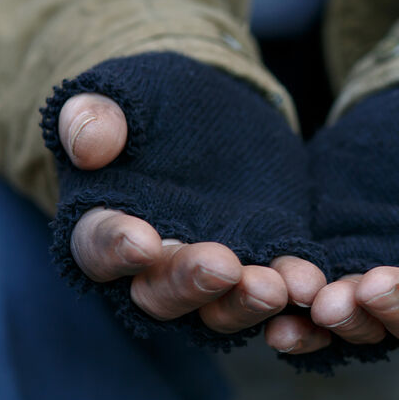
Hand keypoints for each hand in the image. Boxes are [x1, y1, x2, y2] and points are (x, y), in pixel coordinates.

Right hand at [55, 91, 325, 335]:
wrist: (215, 105)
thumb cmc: (151, 101)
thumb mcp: (122, 94)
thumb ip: (93, 116)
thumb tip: (88, 148)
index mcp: (106, 225)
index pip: (99, 246)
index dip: (117, 247)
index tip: (141, 241)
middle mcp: (155, 265)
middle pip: (162, 292)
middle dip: (191, 283)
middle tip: (222, 267)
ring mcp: (212, 272)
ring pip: (221, 306)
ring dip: (246, 302)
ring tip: (276, 287)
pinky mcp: (263, 259)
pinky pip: (277, 284)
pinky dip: (292, 286)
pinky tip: (310, 283)